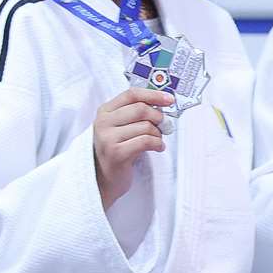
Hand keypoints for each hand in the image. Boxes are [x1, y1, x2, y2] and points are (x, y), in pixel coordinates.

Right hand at [93, 87, 171, 209]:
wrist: (103, 178)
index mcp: (105, 111)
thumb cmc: (118, 149)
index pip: (131, 94)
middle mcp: (103, 122)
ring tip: (156, 141)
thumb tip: (163, 103)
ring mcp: (108, 138)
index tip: (169, 99)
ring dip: (158, 134)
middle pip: (141, 109)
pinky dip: (158, 144)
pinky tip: (157, 148)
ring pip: (146, 126)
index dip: (153, 95)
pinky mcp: (116, 153)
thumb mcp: (122, 127)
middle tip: (163, 126)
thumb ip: (136, 113)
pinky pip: (146, 141)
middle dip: (158, 117)